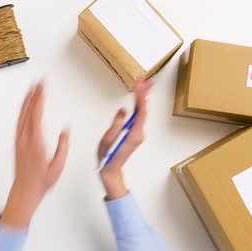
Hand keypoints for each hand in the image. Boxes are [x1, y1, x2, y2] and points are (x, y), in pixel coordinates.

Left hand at [1, 82, 69, 229]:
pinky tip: (26, 106)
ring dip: (27, 100)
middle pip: (28, 110)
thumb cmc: (41, 182)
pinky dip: (23, 110)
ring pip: (22, 115)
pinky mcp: (17, 143)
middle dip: (34, 94)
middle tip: (39, 81)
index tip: (42, 85)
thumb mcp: (58, 166)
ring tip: (32, 89)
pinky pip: (19, 121)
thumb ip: (62, 146)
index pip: (36, 113)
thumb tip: (65, 131)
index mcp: (36, 142)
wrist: (24, 192)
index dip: (39, 97)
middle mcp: (25, 139)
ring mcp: (19, 140)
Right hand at [98, 78, 151, 199]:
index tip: (139, 83)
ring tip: (143, 84)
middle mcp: (139, 133)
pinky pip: (139, 116)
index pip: (140, 111)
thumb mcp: (107, 140)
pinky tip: (139, 99)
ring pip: (143, 112)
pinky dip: (140, 105)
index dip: (140, 95)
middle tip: (144, 78)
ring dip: (142, 97)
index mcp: (134, 134)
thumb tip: (123, 110)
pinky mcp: (135, 133)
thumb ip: (115, 125)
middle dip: (144, 93)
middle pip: (144, 109)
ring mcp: (138, 133)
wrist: (111, 170)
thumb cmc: (107, 157)